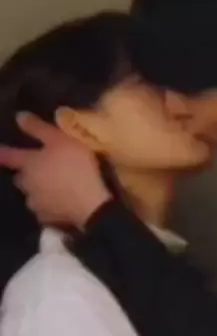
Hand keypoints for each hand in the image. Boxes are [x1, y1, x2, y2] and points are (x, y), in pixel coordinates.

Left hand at [0, 113, 111, 227]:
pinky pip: (45, 211)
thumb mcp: (60, 140)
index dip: (2, 153)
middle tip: (39, 171)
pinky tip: (61, 205)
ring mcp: (36, 203)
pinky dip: (50, 207)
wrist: (89, 204)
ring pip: (32, 196)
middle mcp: (27, 184)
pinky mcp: (48, 219)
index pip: (9, 156)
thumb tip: (19, 116)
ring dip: (38, 192)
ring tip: (53, 190)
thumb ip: (39, 128)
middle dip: (26, 175)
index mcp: (29, 164)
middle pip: (20, 178)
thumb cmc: (75, 167)